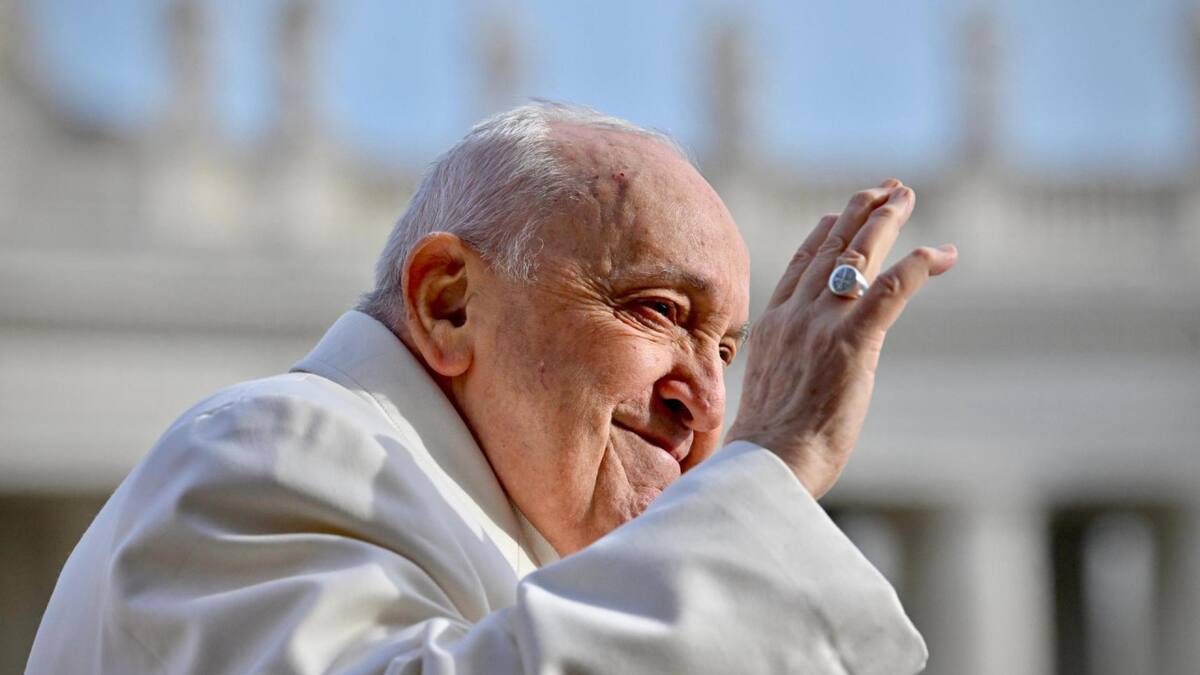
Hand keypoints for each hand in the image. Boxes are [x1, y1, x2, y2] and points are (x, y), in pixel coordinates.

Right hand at [726, 179, 956, 497]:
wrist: (767, 466)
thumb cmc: (768, 447)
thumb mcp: (769, 392)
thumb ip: (786, 368)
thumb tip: (797, 377)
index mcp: (772, 326)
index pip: (800, 264)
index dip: (823, 233)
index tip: (839, 212)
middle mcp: (794, 315)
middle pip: (830, 247)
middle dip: (860, 212)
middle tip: (887, 189)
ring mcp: (822, 325)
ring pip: (858, 256)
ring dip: (886, 221)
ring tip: (906, 196)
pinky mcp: (852, 343)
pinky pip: (891, 289)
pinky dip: (917, 265)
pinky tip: (940, 253)